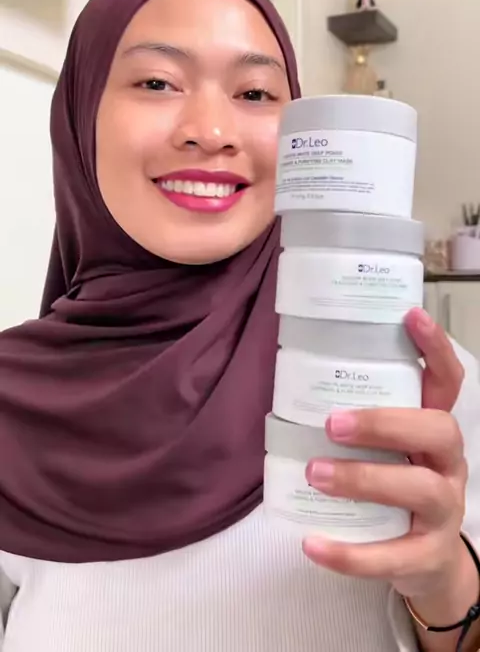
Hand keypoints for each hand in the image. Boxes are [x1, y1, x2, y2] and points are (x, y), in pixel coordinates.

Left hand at [303, 308, 467, 599]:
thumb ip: (359, 421)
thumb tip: (291, 379)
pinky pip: (392, 557)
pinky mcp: (427, 556)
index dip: (434, 348)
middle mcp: (447, 463)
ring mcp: (444, 510)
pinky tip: (312, 544)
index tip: (410, 316)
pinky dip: (350, 554)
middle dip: (386, 422)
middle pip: (439, 430)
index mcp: (433, 430)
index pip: (446, 381)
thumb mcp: (388, 451)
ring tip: (315, 473)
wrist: (428, 564)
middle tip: (334, 422)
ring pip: (418, 488)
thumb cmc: (395, 490)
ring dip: (363, 479)